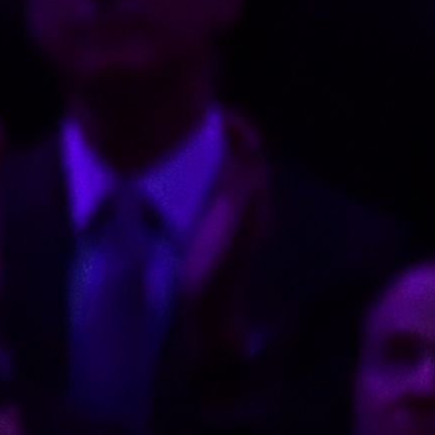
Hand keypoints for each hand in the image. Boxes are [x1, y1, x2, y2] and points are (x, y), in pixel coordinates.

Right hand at [176, 113, 271, 371]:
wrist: (208, 322)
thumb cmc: (214, 274)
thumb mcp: (228, 225)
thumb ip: (238, 182)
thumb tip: (239, 138)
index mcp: (254, 200)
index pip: (252, 150)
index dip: (237, 127)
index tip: (210, 113)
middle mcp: (249, 207)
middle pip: (242, 159)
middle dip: (223, 136)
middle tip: (191, 122)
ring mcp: (234, 222)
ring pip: (227, 175)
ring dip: (211, 155)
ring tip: (183, 142)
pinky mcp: (217, 233)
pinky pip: (214, 192)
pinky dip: (201, 176)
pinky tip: (180, 178)